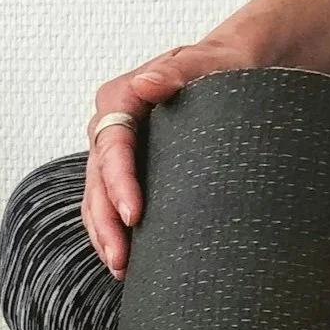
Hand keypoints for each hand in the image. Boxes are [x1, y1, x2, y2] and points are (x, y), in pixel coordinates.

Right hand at [84, 37, 259, 277]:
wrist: (233, 69)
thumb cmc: (222, 65)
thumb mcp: (206, 61)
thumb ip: (176, 70)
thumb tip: (145, 83)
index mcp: (121, 98)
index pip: (111, 145)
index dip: (118, 183)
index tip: (134, 215)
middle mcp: (111, 125)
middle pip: (97, 179)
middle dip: (106, 223)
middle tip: (121, 259)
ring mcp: (116, 151)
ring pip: (96, 198)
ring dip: (104, 236)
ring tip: (121, 269)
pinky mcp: (127, 171)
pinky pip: (109, 205)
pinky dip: (114, 232)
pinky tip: (127, 261)